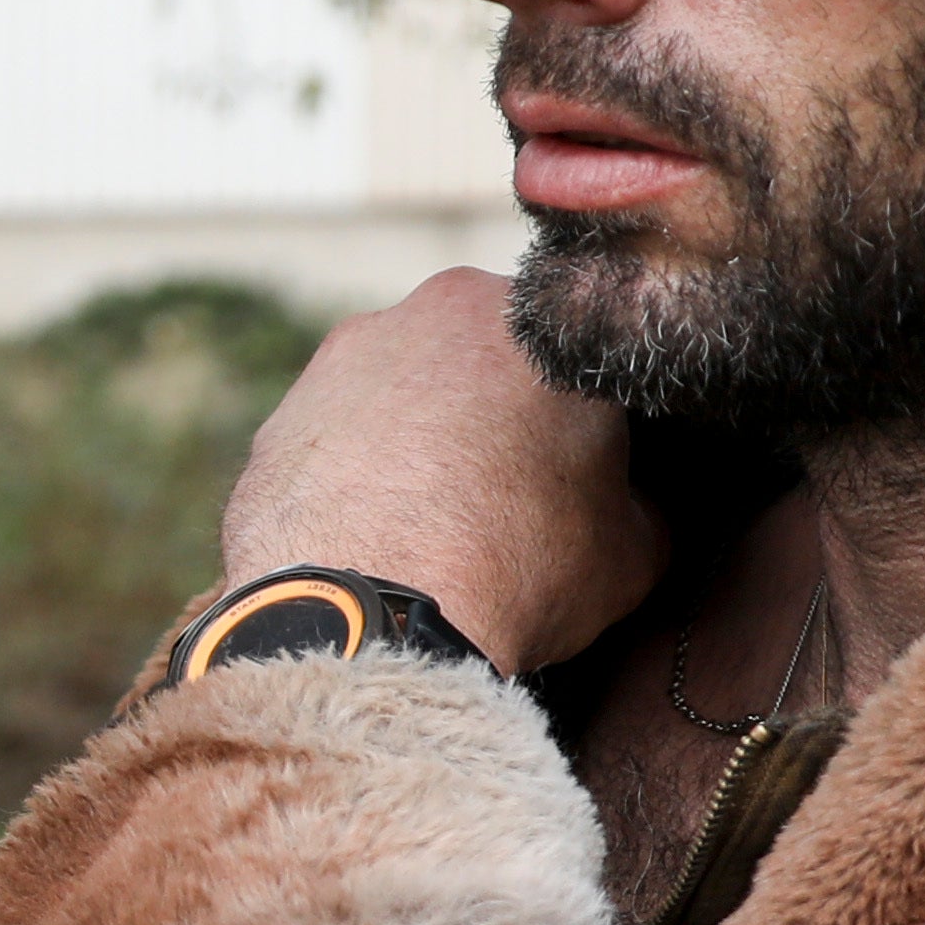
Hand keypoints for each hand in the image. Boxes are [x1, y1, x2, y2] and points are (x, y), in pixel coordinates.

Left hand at [215, 270, 662, 674]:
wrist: (369, 615)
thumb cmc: (517, 568)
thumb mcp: (635, 546)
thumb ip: (641, 500)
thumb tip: (632, 504)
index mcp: (539, 317)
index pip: (579, 351)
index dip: (586, 415)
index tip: (581, 466)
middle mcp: (436, 309)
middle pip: (484, 359)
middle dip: (497, 414)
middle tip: (510, 494)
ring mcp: (347, 356)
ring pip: (404, 391)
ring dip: (421, 440)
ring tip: (437, 522)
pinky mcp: (282, 414)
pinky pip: (339, 439)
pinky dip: (357, 475)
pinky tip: (375, 532)